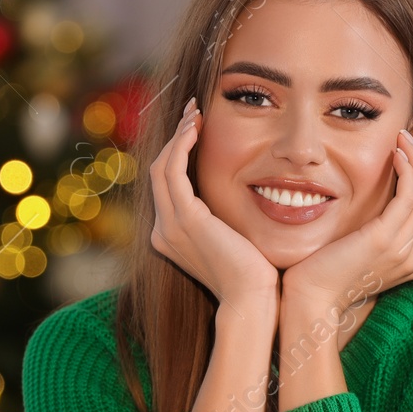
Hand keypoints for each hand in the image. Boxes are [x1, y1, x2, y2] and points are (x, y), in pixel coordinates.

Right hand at [149, 96, 280, 310]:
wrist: (251, 300)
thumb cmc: (253, 276)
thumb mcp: (233, 240)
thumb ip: (224, 220)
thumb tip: (238, 199)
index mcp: (171, 236)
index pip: (167, 185)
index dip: (177, 152)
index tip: (196, 128)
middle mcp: (163, 231)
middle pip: (159, 171)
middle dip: (175, 137)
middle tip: (194, 111)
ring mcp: (170, 226)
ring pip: (162, 167)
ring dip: (178, 136)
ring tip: (196, 113)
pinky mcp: (185, 220)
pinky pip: (173, 172)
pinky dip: (181, 146)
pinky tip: (196, 129)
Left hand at [281, 127, 412, 314]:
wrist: (312, 300)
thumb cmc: (326, 275)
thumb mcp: (360, 251)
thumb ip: (377, 231)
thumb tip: (380, 201)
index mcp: (412, 261)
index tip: (407, 155)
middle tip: (406, 139)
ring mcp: (404, 250)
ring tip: (401, 141)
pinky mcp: (386, 240)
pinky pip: (410, 196)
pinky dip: (408, 170)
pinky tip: (395, 156)